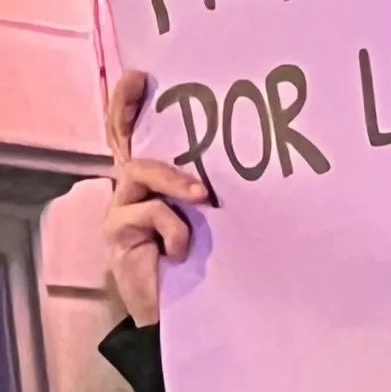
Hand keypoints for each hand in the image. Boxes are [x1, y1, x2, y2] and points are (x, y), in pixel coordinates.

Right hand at [99, 70, 206, 331]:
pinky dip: (175, 230)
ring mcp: (122, 209)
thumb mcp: (218, 223)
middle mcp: (135, 191)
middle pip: (123, 140)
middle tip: (139, 81)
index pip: (142, 138)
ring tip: (202, 198)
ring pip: (141, 171)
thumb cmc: (211, 267)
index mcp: (159, 186)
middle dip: (127, 107)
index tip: (142, 74)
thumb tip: (271, 169)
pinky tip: (183, 251)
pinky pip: (148, 213)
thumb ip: (220, 196)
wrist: (188, 316)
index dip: (133, 106)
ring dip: (175, 181)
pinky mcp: (118, 232)